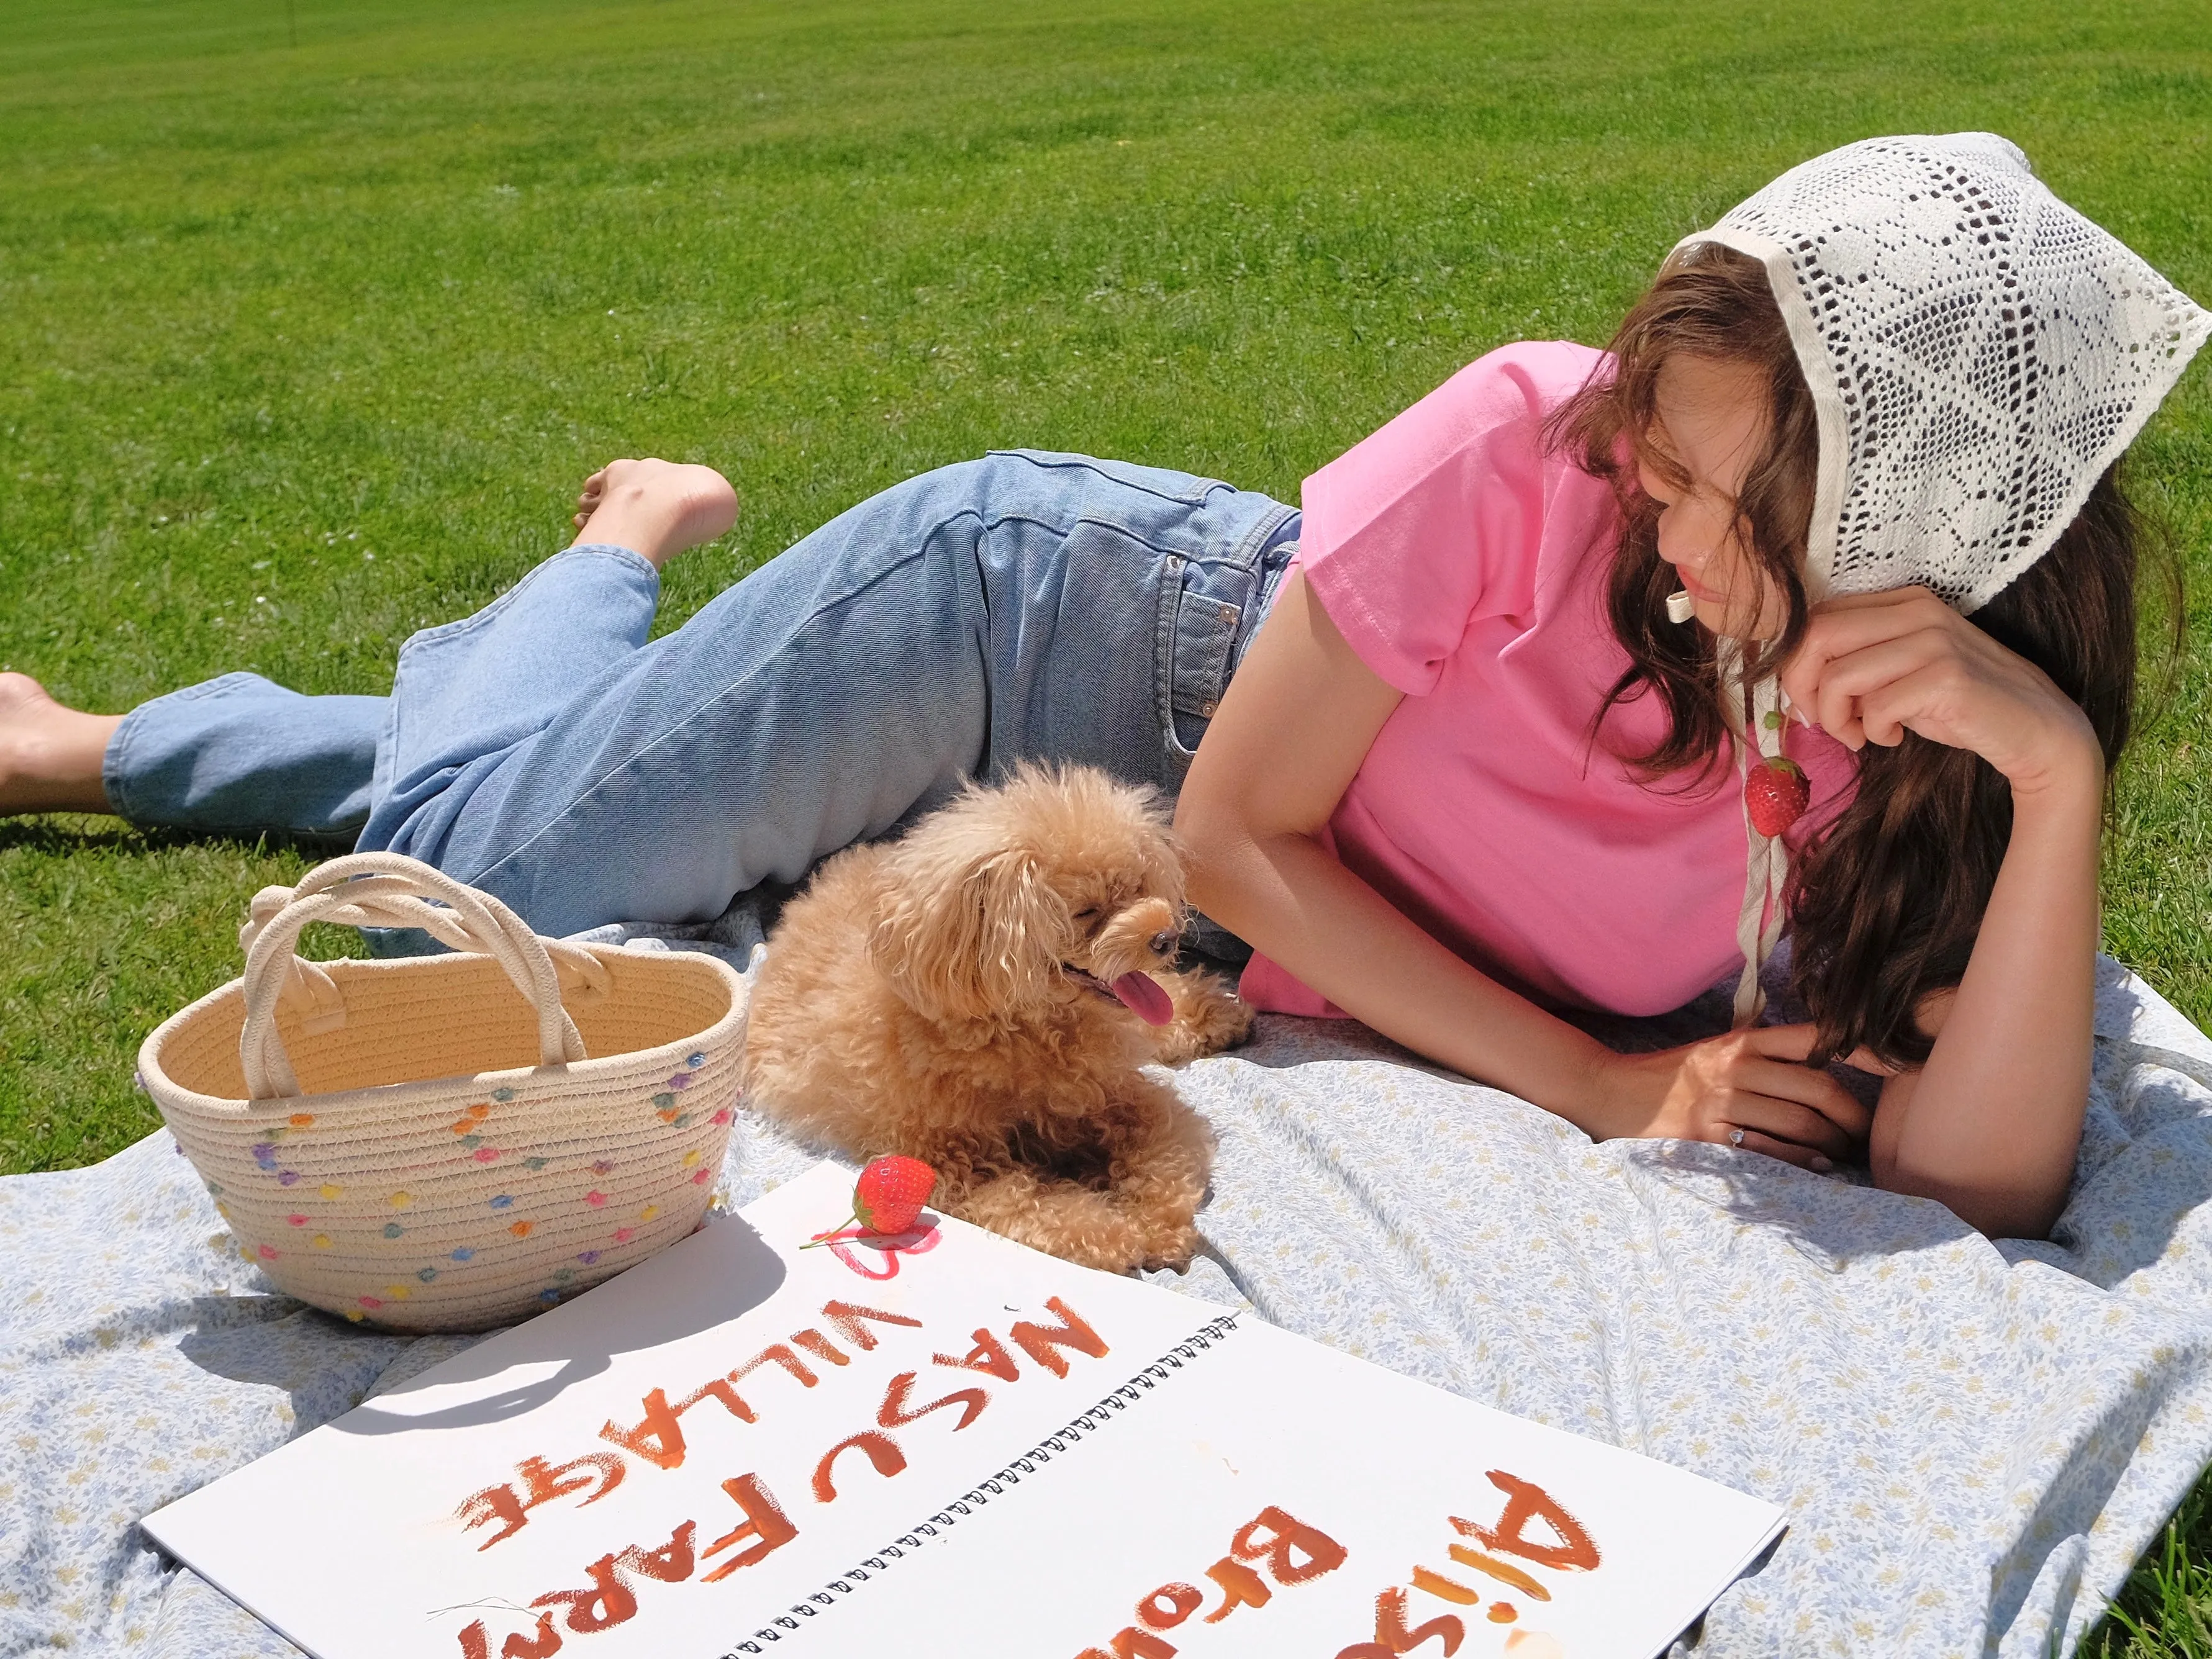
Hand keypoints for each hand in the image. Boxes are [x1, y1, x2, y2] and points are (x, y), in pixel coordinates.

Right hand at [1593, 1024, 1873, 1168]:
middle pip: (1819, 1088)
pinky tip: (1816, 1168)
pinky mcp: (1709, 1139)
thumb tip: (1830, 1067)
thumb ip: (1764, 1054)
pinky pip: (1773, 1153)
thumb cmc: (1673, 1078)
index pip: (1815, 1038)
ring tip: (1840, 1155)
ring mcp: (1722, 1103)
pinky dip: (1803, 1163)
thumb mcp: (1716, 1052)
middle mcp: (1735, 1067)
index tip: (1898, 1064)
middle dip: (1853, 1117)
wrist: (1611, 1095)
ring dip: (1832, 1146)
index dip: (1863, 1050)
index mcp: (1742, 1041)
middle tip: (1863, 1135)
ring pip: (1802, 1124)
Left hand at [1778, 587, 2100, 795]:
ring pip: (1840, 677)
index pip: (1817, 618)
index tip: (1810, 702)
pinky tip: (1893, 739)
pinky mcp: (1948, 677)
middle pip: (1816, 638)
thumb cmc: (1955, 706)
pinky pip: (1877, 708)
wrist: (2034, 730)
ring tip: (1860, 735)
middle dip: (1804, 689)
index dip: (1797, 666)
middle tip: (1823, 722)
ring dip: (1836, 720)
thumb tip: (1797, 686)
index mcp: (1903, 601)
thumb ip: (1854, 666)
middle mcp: (1918, 611)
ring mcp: (1935, 641)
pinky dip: (1872, 733)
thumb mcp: (1898, 675)